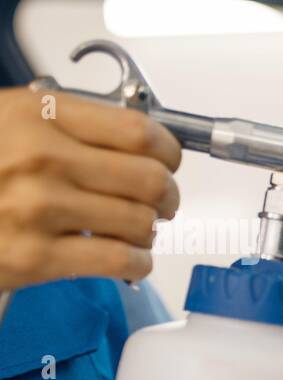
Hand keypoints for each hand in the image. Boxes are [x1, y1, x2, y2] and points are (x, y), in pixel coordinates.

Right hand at [0, 87, 180, 290]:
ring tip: (136, 231)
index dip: (169, 151)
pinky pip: (120, 261)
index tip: (169, 161)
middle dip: (167, 195)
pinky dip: (137, 263)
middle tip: (162, 202)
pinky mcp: (35, 258)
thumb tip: (142, 141)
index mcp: (36, 116)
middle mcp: (41, 159)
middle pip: (151, 180)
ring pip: (141, 223)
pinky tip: (128, 259)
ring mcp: (38, 210)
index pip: (139, 131)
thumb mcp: (8, 123)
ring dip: (149, 231)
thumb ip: (68, 125)